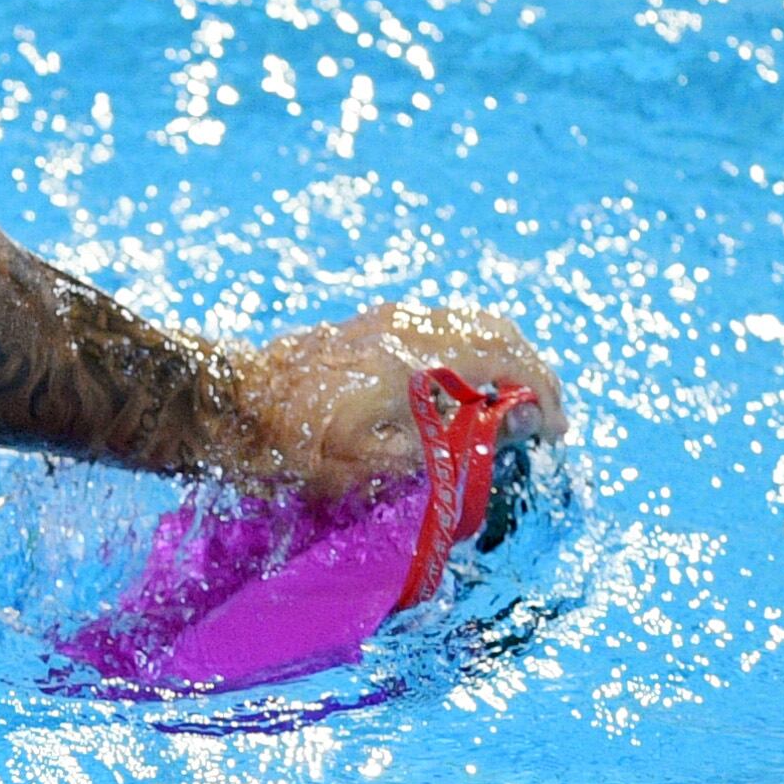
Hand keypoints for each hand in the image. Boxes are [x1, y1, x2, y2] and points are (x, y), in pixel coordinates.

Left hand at [237, 300, 567, 499]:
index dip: (542, 393)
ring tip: (507, 409)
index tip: (556, 431)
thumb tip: (512, 424)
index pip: (508, 358)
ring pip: (467, 325)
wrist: (226, 403)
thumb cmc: (296, 442)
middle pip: (495, 331)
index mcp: (420, 355)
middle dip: (529, 372)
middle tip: (542, 418)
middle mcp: (409, 325)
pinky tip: (459, 393)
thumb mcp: (377, 463)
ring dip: (499, 361)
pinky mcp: (367, 326)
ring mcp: (386, 320)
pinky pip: (439, 328)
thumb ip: (452, 443)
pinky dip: (467, 355)